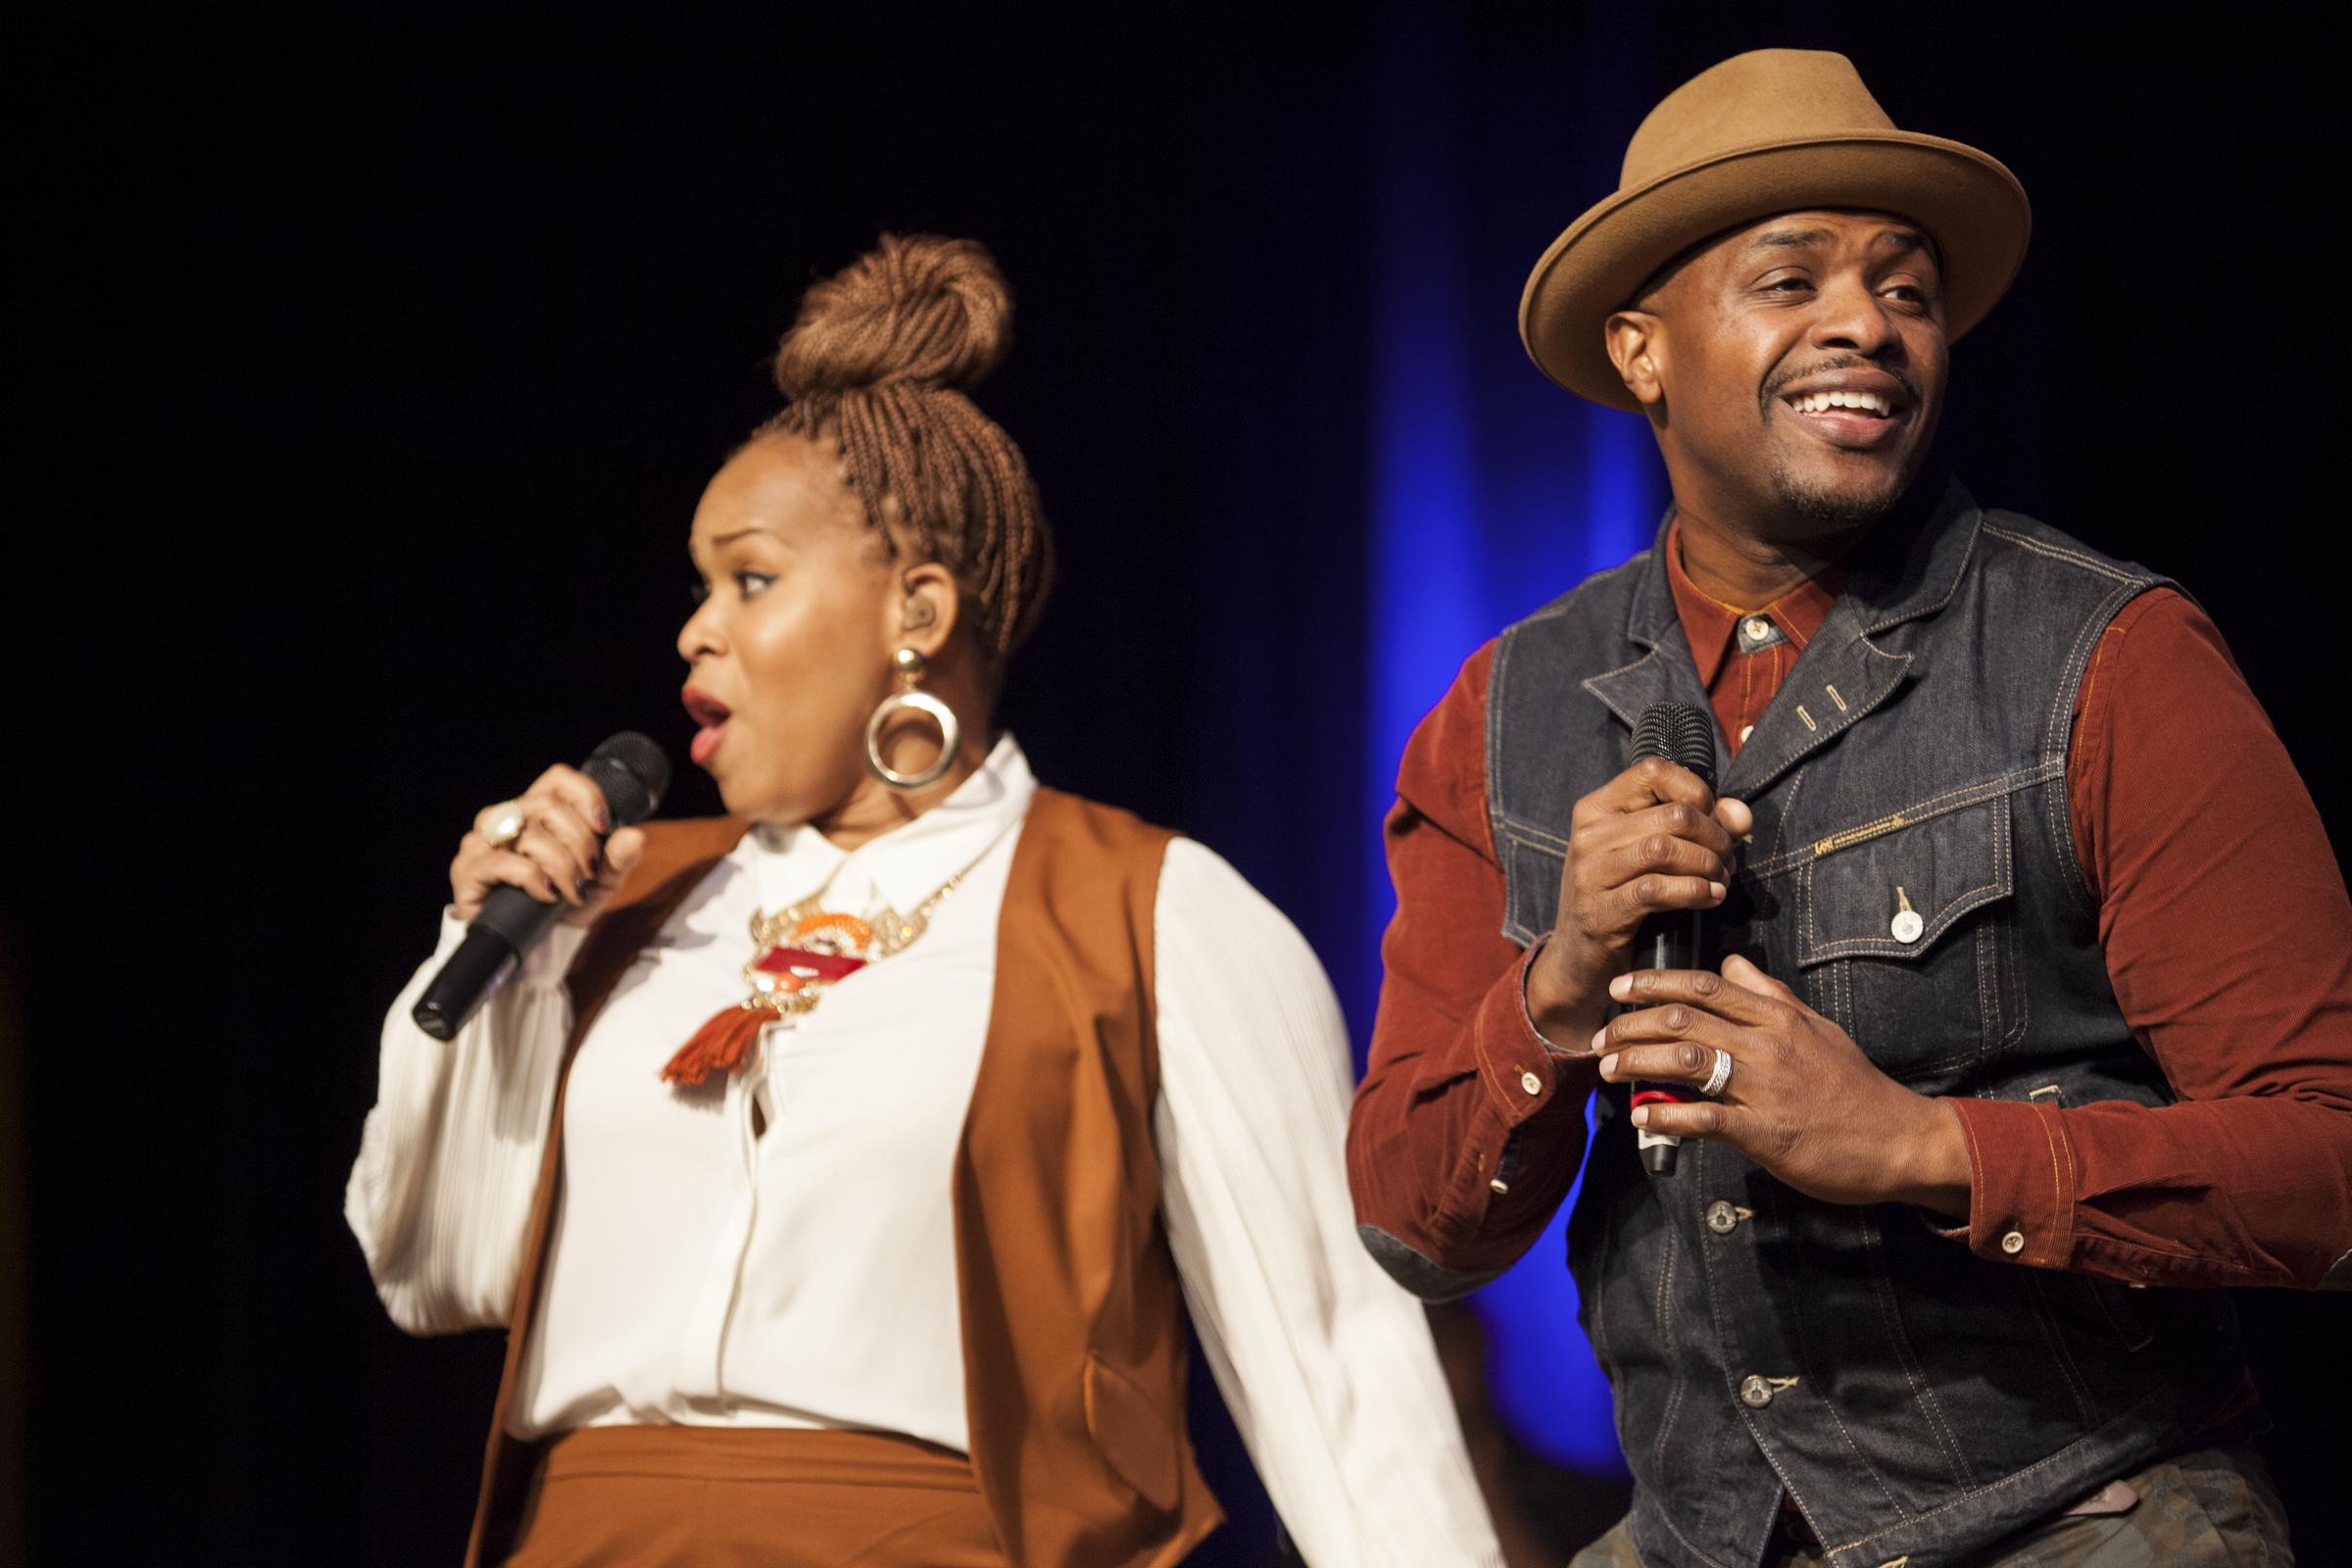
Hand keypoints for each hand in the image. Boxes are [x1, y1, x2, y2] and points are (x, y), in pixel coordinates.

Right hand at [450, 764, 646, 927]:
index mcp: (536, 810)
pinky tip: (546, 896)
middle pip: (547, 805)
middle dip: (579, 841)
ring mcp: (482, 841)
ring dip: (561, 865)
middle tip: (588, 872)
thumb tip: (636, 835)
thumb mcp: (599, 883)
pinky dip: (534, 880)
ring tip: (570, 890)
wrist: (531, 945)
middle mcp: (506, 817)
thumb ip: (618, 858)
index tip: (603, 827)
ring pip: (529, 834)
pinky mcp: (468, 869)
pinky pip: (505, 863)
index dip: (585, 796)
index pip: (558, 779)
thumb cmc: (563, 905)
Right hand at [1523, 757, 1753, 1045]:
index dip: (1696, 790)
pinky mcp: (1600, 911)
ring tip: (1721, 880)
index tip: (1712, 820)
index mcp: (1597, 808)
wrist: (1577, 961)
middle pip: (1673, 814)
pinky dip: (1695, 892)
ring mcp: (1590, 873)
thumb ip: (1698, 826)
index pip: (1653, 771)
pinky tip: (1711, 899)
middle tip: (1727, 860)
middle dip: (1715, 837)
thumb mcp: (1650, 856)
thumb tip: (1740, 814)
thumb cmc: (1621, 898)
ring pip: (1666, 848)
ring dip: (1707, 865)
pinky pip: (1658, 890)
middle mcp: (1588, 834)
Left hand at [1593, 954, 1969, 1214]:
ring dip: (1638, 1064)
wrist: (1900, 1140)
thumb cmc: (1854, 1086)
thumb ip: (1771, 995)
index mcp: (1777, 1017)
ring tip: (1608, 1070)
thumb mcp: (1817, 1028)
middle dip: (1631, 1025)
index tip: (1619, 988)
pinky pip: (1706, 1118)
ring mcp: (1766, 1088)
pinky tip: (1643, 1116)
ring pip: (1686, 1062)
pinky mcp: (1767, 1133)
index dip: (1654, 984)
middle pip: (1683, 1020)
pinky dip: (1668, 1115)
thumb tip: (1733, 962)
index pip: (1704, 986)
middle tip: (1600, 1038)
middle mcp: (1767, 1045)